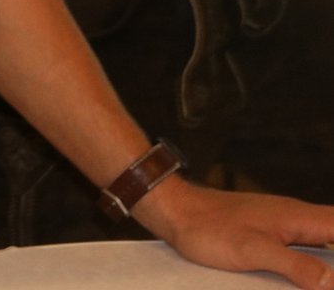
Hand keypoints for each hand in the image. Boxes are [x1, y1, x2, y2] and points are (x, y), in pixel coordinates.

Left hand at [137, 177, 333, 288]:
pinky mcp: (269, 233)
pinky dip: (312, 260)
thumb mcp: (254, 250)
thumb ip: (296, 265)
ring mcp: (283, 224)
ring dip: (327, 258)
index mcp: (300, 217)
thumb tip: (332, 282)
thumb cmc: (209, 227)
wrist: (176, 212)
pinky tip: (307, 277)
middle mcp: (297, 217)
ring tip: (319, 280)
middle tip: (326, 280)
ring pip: (321, 239)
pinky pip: (303, 244)